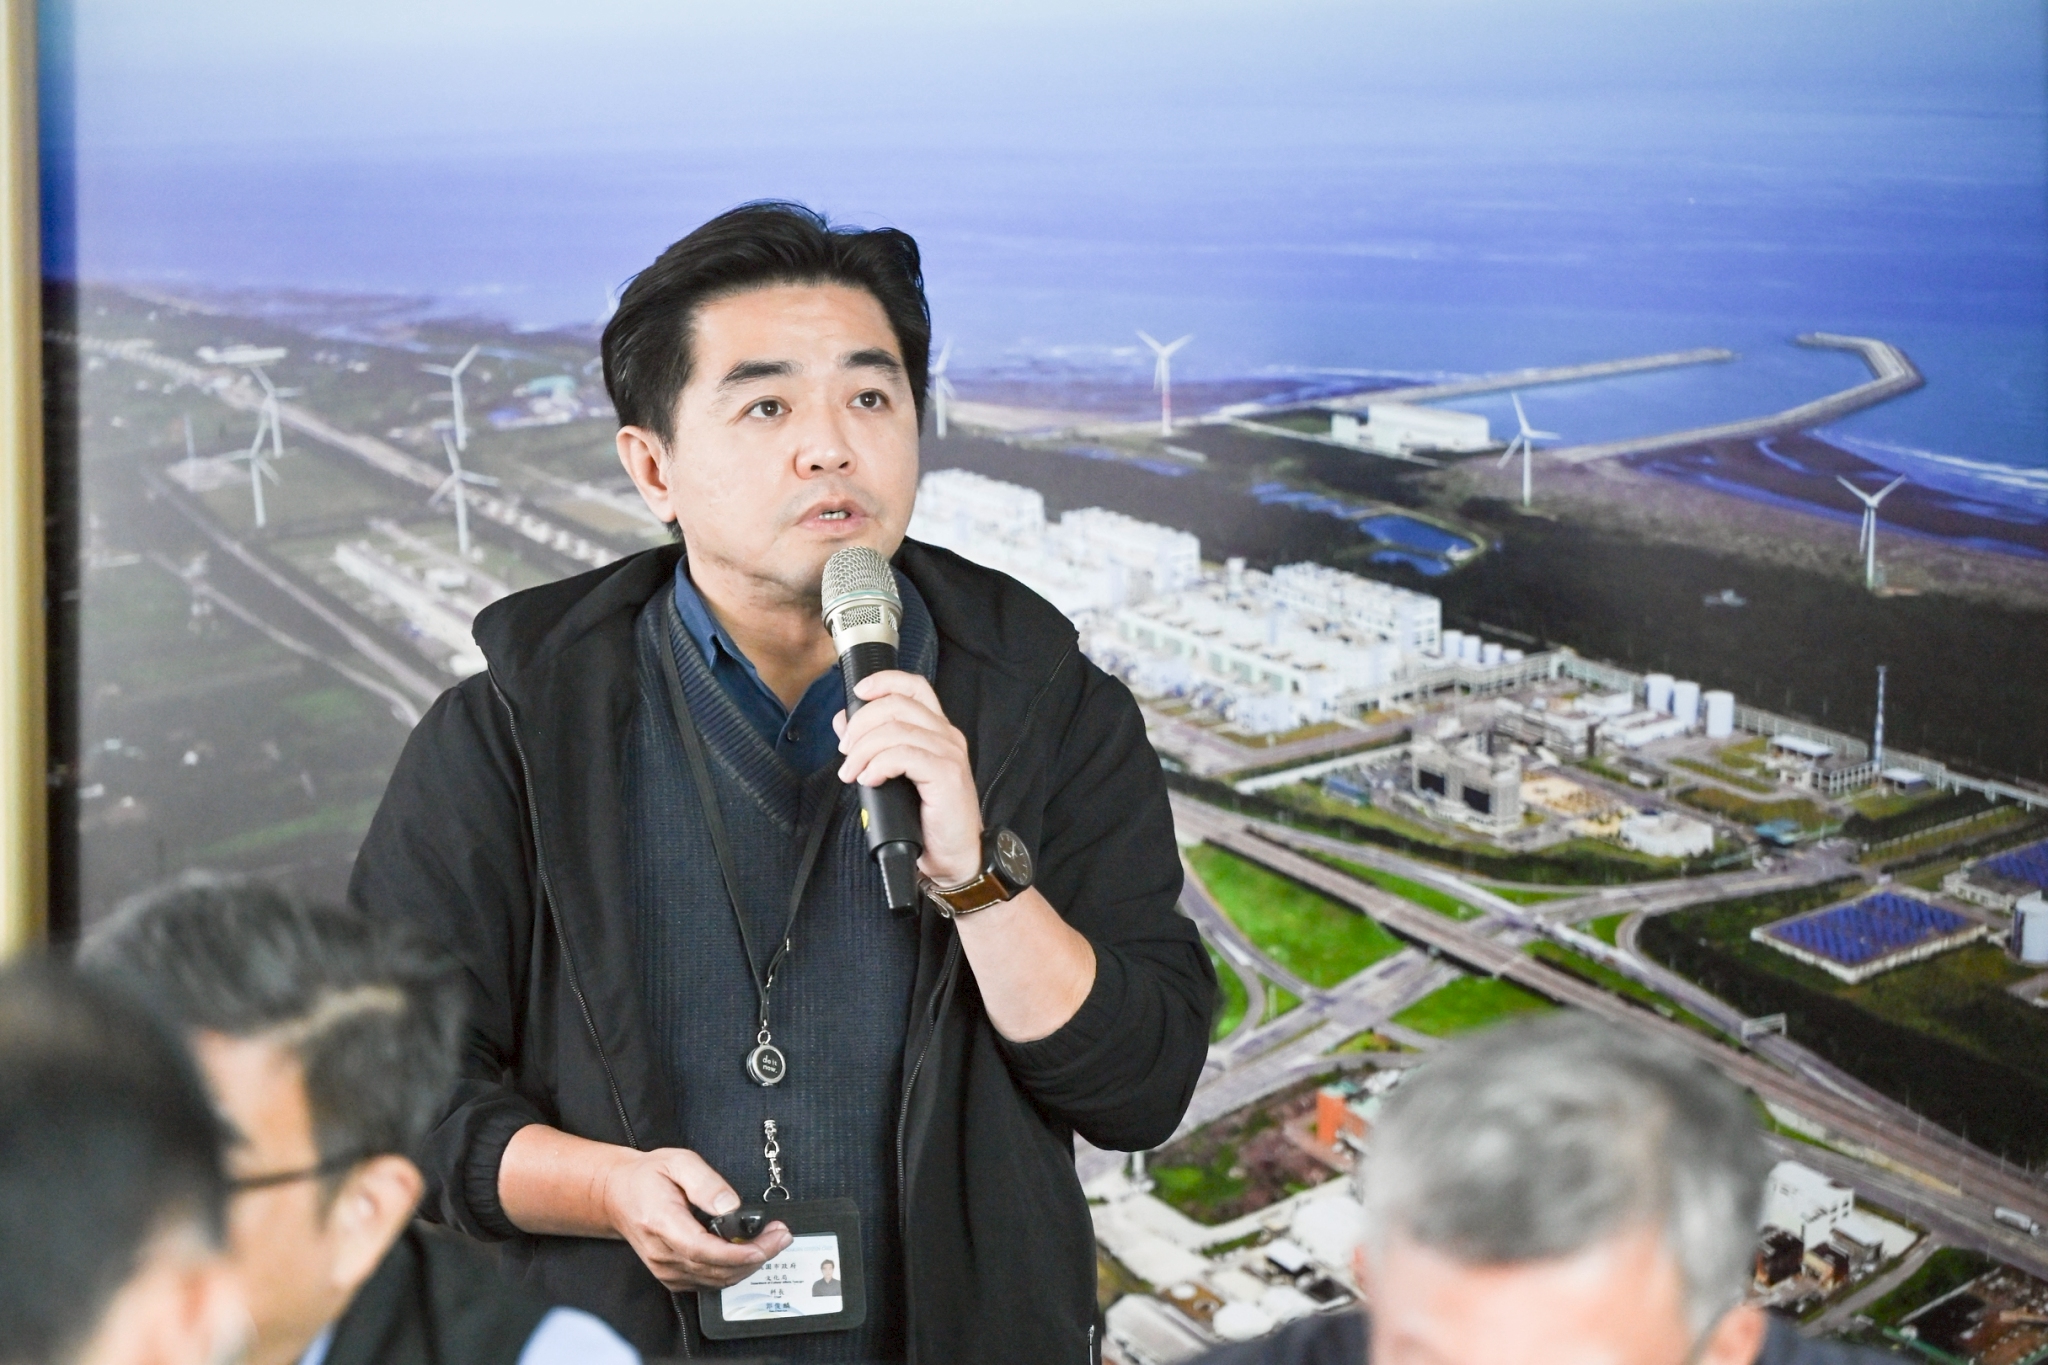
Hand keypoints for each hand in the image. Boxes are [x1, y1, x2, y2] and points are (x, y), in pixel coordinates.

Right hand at [600, 1147, 791, 1290]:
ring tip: (771, 1242)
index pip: (702, 1249)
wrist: (618, 1194)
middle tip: (781, 1236)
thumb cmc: (647, 1177)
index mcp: (661, 1223)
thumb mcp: (678, 1162)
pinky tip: (748, 1253)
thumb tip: (731, 1205)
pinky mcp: (672, 1276)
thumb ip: (706, 1182)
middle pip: (715, 1269)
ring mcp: (665, 1269)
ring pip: (715, 1280)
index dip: (737, 1253)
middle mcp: (662, 1253)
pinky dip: (732, 1272)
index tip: (765, 1245)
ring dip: (748, 1266)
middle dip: (756, 1257)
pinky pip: (708, 1283)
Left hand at [834, 670, 981, 884]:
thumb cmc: (927, 819)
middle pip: (897, 705)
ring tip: (852, 773)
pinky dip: (878, 764)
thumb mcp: (896, 775)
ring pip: (895, 730)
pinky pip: (903, 755)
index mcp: (936, 730)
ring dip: (863, 750)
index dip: (884, 681)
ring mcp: (949, 753)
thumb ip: (873, 745)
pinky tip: (870, 780)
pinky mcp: (946, 774)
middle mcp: (946, 735)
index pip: (914, 686)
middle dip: (861, 724)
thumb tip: (843, 722)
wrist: (955, 856)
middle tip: (845, 751)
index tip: (858, 693)